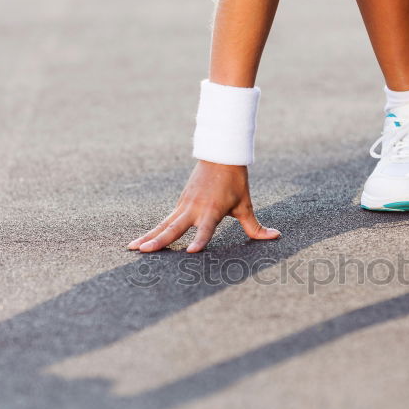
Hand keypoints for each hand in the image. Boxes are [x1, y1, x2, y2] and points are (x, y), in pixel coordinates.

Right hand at [127, 160, 279, 252]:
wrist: (220, 156)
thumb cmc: (235, 182)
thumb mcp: (246, 205)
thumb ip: (256, 226)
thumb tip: (275, 236)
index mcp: (212, 211)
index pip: (205, 229)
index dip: (200, 240)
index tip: (192, 251)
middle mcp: (194, 209)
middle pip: (174, 228)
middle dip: (159, 241)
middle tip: (144, 252)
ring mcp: (184, 206)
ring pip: (163, 225)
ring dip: (148, 237)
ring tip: (132, 249)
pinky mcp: (179, 204)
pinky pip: (163, 221)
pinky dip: (151, 231)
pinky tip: (140, 242)